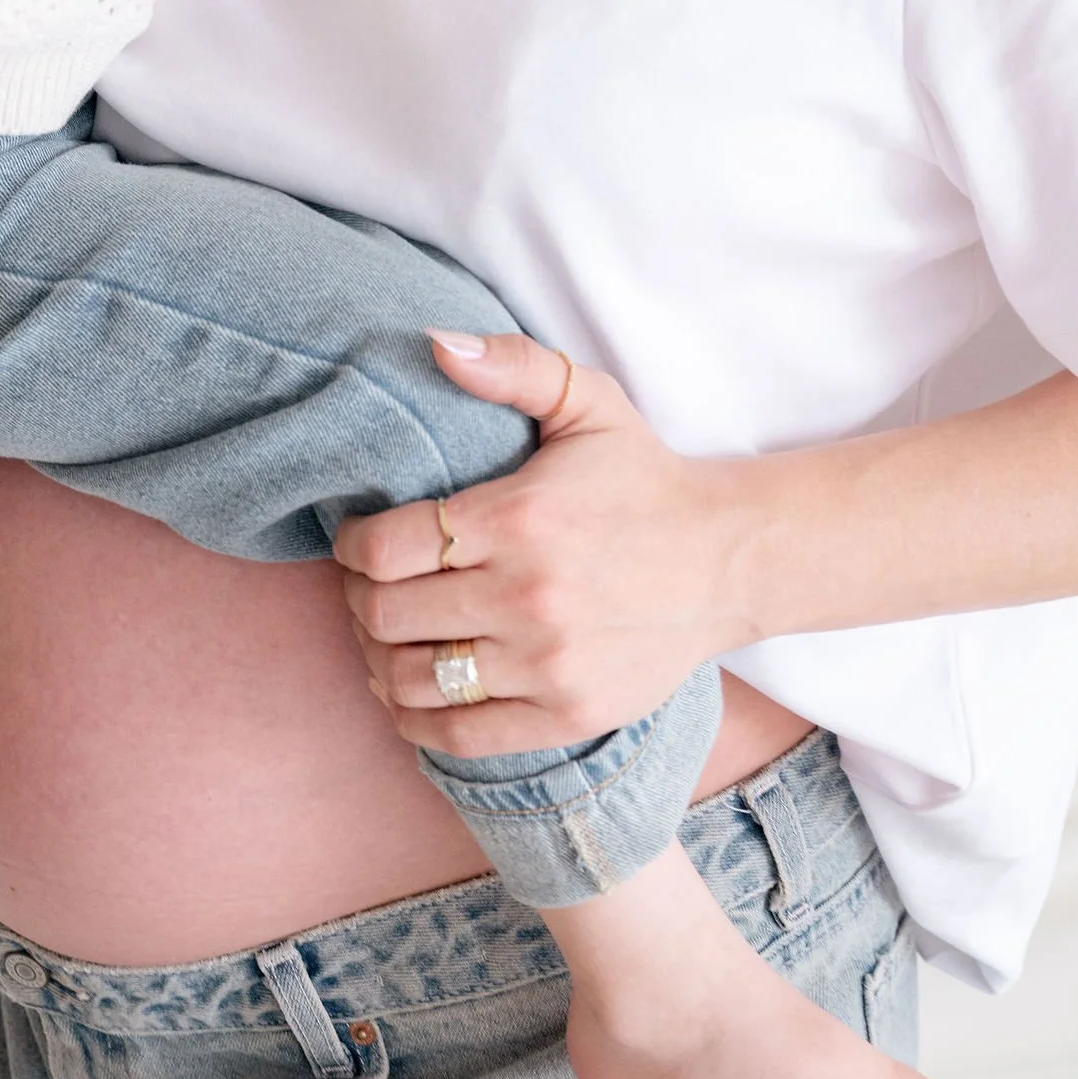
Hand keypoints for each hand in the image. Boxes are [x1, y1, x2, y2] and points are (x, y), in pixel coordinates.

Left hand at [334, 332, 755, 751]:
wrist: (727, 560)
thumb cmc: (643, 478)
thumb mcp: (587, 401)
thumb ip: (511, 364)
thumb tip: (434, 343)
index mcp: (520, 518)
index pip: (386, 548)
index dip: (350, 545)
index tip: (354, 539)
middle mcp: (527, 597)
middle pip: (386, 615)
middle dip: (357, 599)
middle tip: (364, 586)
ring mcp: (547, 665)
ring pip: (411, 679)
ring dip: (377, 659)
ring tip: (381, 636)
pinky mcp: (565, 715)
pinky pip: (456, 735)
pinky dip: (412, 719)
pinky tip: (405, 692)